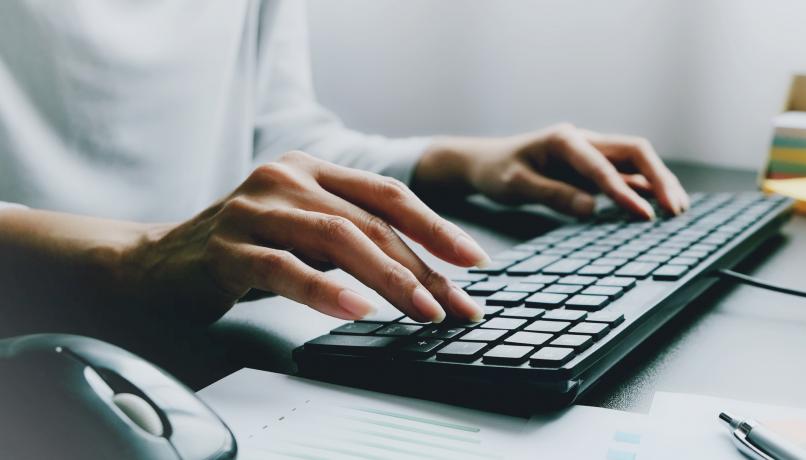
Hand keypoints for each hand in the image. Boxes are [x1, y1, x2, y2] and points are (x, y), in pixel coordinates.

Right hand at [130, 152, 488, 323]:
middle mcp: (285, 178)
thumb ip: (352, 235)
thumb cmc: (247, 248)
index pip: (386, 194)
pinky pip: (284, 269)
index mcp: (311, 169)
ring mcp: (253, 209)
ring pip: (335, 240)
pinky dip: (324, 291)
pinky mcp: (226, 248)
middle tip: (455, 304)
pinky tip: (356, 310)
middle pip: (368, 221)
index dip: (434, 227)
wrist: (160, 261)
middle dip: (420, 266)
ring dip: (386, 280)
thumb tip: (426, 273)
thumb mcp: (304, 230)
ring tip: (421, 311)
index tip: (472, 260)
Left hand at [413, 124, 688, 219]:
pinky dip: (643, 191)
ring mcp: (590, 153)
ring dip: (658, 184)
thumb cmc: (497, 172)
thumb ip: (553, 195)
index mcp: (564, 139)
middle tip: (676, 210)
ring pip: (635, 163)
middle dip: (659, 179)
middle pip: (634, 152)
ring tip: (678, 211)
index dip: (625, 191)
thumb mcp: (516, 185)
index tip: (644, 216)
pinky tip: (658, 208)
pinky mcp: (592, 168)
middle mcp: (584, 141)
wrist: (485, 163)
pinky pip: (625, 176)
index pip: (603, 165)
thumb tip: (592, 208)